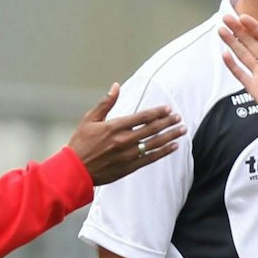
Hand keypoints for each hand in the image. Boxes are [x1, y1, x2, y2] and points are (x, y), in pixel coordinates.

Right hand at [68, 84, 184, 185]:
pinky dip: (163, 152)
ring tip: (182, 130)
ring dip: (170, 136)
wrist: (75, 171)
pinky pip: (150, 158)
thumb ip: (106, 103)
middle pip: (151, 129)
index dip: (157, 112)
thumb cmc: (80, 144)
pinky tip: (173, 147)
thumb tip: (116, 86)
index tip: (168, 109)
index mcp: (114, 127)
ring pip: (154, 143)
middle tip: (179, 117)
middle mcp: (123, 140)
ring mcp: (128, 155)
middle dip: (167, 122)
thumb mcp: (90, 119)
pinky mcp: (129, 167)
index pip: (142, 117)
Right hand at [218, 14, 257, 129]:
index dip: (253, 26)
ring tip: (221, 30)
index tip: (242, 16)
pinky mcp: (255, 89)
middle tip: (226, 17)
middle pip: (250, 42)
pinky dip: (232, 65)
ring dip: (232, 43)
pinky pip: (241, 74)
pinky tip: (225, 54)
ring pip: (243, 55)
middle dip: (238, 30)